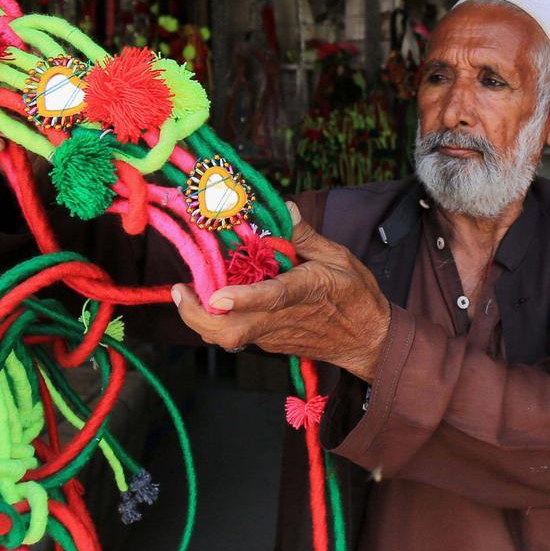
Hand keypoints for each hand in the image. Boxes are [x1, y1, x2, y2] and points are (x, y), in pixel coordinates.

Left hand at [171, 203, 391, 380]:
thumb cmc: (357, 297)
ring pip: (228, 338)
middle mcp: (283, 317)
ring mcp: (273, 335)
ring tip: (186, 292)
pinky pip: (236, 336)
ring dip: (200, 319)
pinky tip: (209, 299)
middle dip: (198, 317)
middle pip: (232, 331)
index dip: (243, 299)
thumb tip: (284, 207)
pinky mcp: (269, 343)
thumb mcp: (340, 257)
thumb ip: (306, 235)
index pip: (272, 297)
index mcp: (306, 291)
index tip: (218, 296)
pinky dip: (216, 321)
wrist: (369, 341)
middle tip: (180, 290)